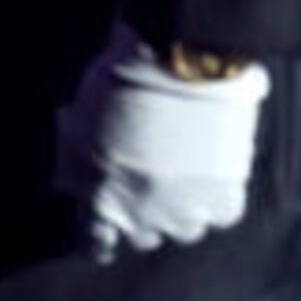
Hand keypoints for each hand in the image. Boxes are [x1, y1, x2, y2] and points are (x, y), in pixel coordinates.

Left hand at [55, 35, 267, 262]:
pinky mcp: (222, 200)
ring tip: (191, 170)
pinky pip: (222, 212)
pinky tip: (218, 167)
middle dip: (147, 214)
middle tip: (156, 180)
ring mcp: (181, 212)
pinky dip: (221, 194)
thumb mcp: (80, 119)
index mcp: (98, 195)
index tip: (108, 238)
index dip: (102, 241)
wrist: (177, 57)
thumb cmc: (121, 76)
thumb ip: (80, 153)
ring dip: (186, 206)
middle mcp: (138, 214)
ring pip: (186, 228)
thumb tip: (79, 169)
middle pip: (144, 235)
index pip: (95, 243)